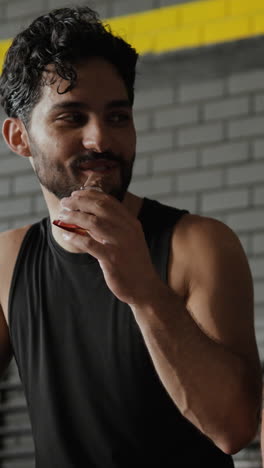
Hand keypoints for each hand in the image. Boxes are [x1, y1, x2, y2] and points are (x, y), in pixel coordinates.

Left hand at [58, 189, 160, 305]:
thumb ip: (112, 227)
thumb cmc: (133, 262)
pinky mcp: (112, 259)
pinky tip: (65, 235)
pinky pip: (89, 244)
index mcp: (131, 222)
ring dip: (74, 216)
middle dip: (79, 202)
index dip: (89, 195)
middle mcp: (127, 230)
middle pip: (99, 207)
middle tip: (64, 202)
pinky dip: (74, 237)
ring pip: (93, 222)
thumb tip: (87, 216)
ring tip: (62, 216)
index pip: (109, 201)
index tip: (75, 194)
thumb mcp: (128, 239)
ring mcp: (120, 244)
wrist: (145, 287)